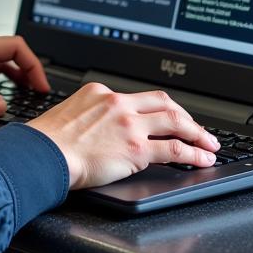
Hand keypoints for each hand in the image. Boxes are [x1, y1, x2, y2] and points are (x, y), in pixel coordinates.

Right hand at [25, 83, 219, 188]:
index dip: (159, 109)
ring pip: (176, 122)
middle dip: (185, 115)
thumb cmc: (47, 141)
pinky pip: (175, 149)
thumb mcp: (69, 114)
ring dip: (197, 133)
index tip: (168, 117)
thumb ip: (90, 117)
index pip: (138, 97)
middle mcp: (118, 103)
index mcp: (100, 93)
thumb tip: (100, 131)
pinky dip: (193, 153)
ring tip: (209, 144)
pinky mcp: (136, 149)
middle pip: (164, 102)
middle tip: (198, 128)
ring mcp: (129, 125)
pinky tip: (202, 159)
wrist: (43, 154)